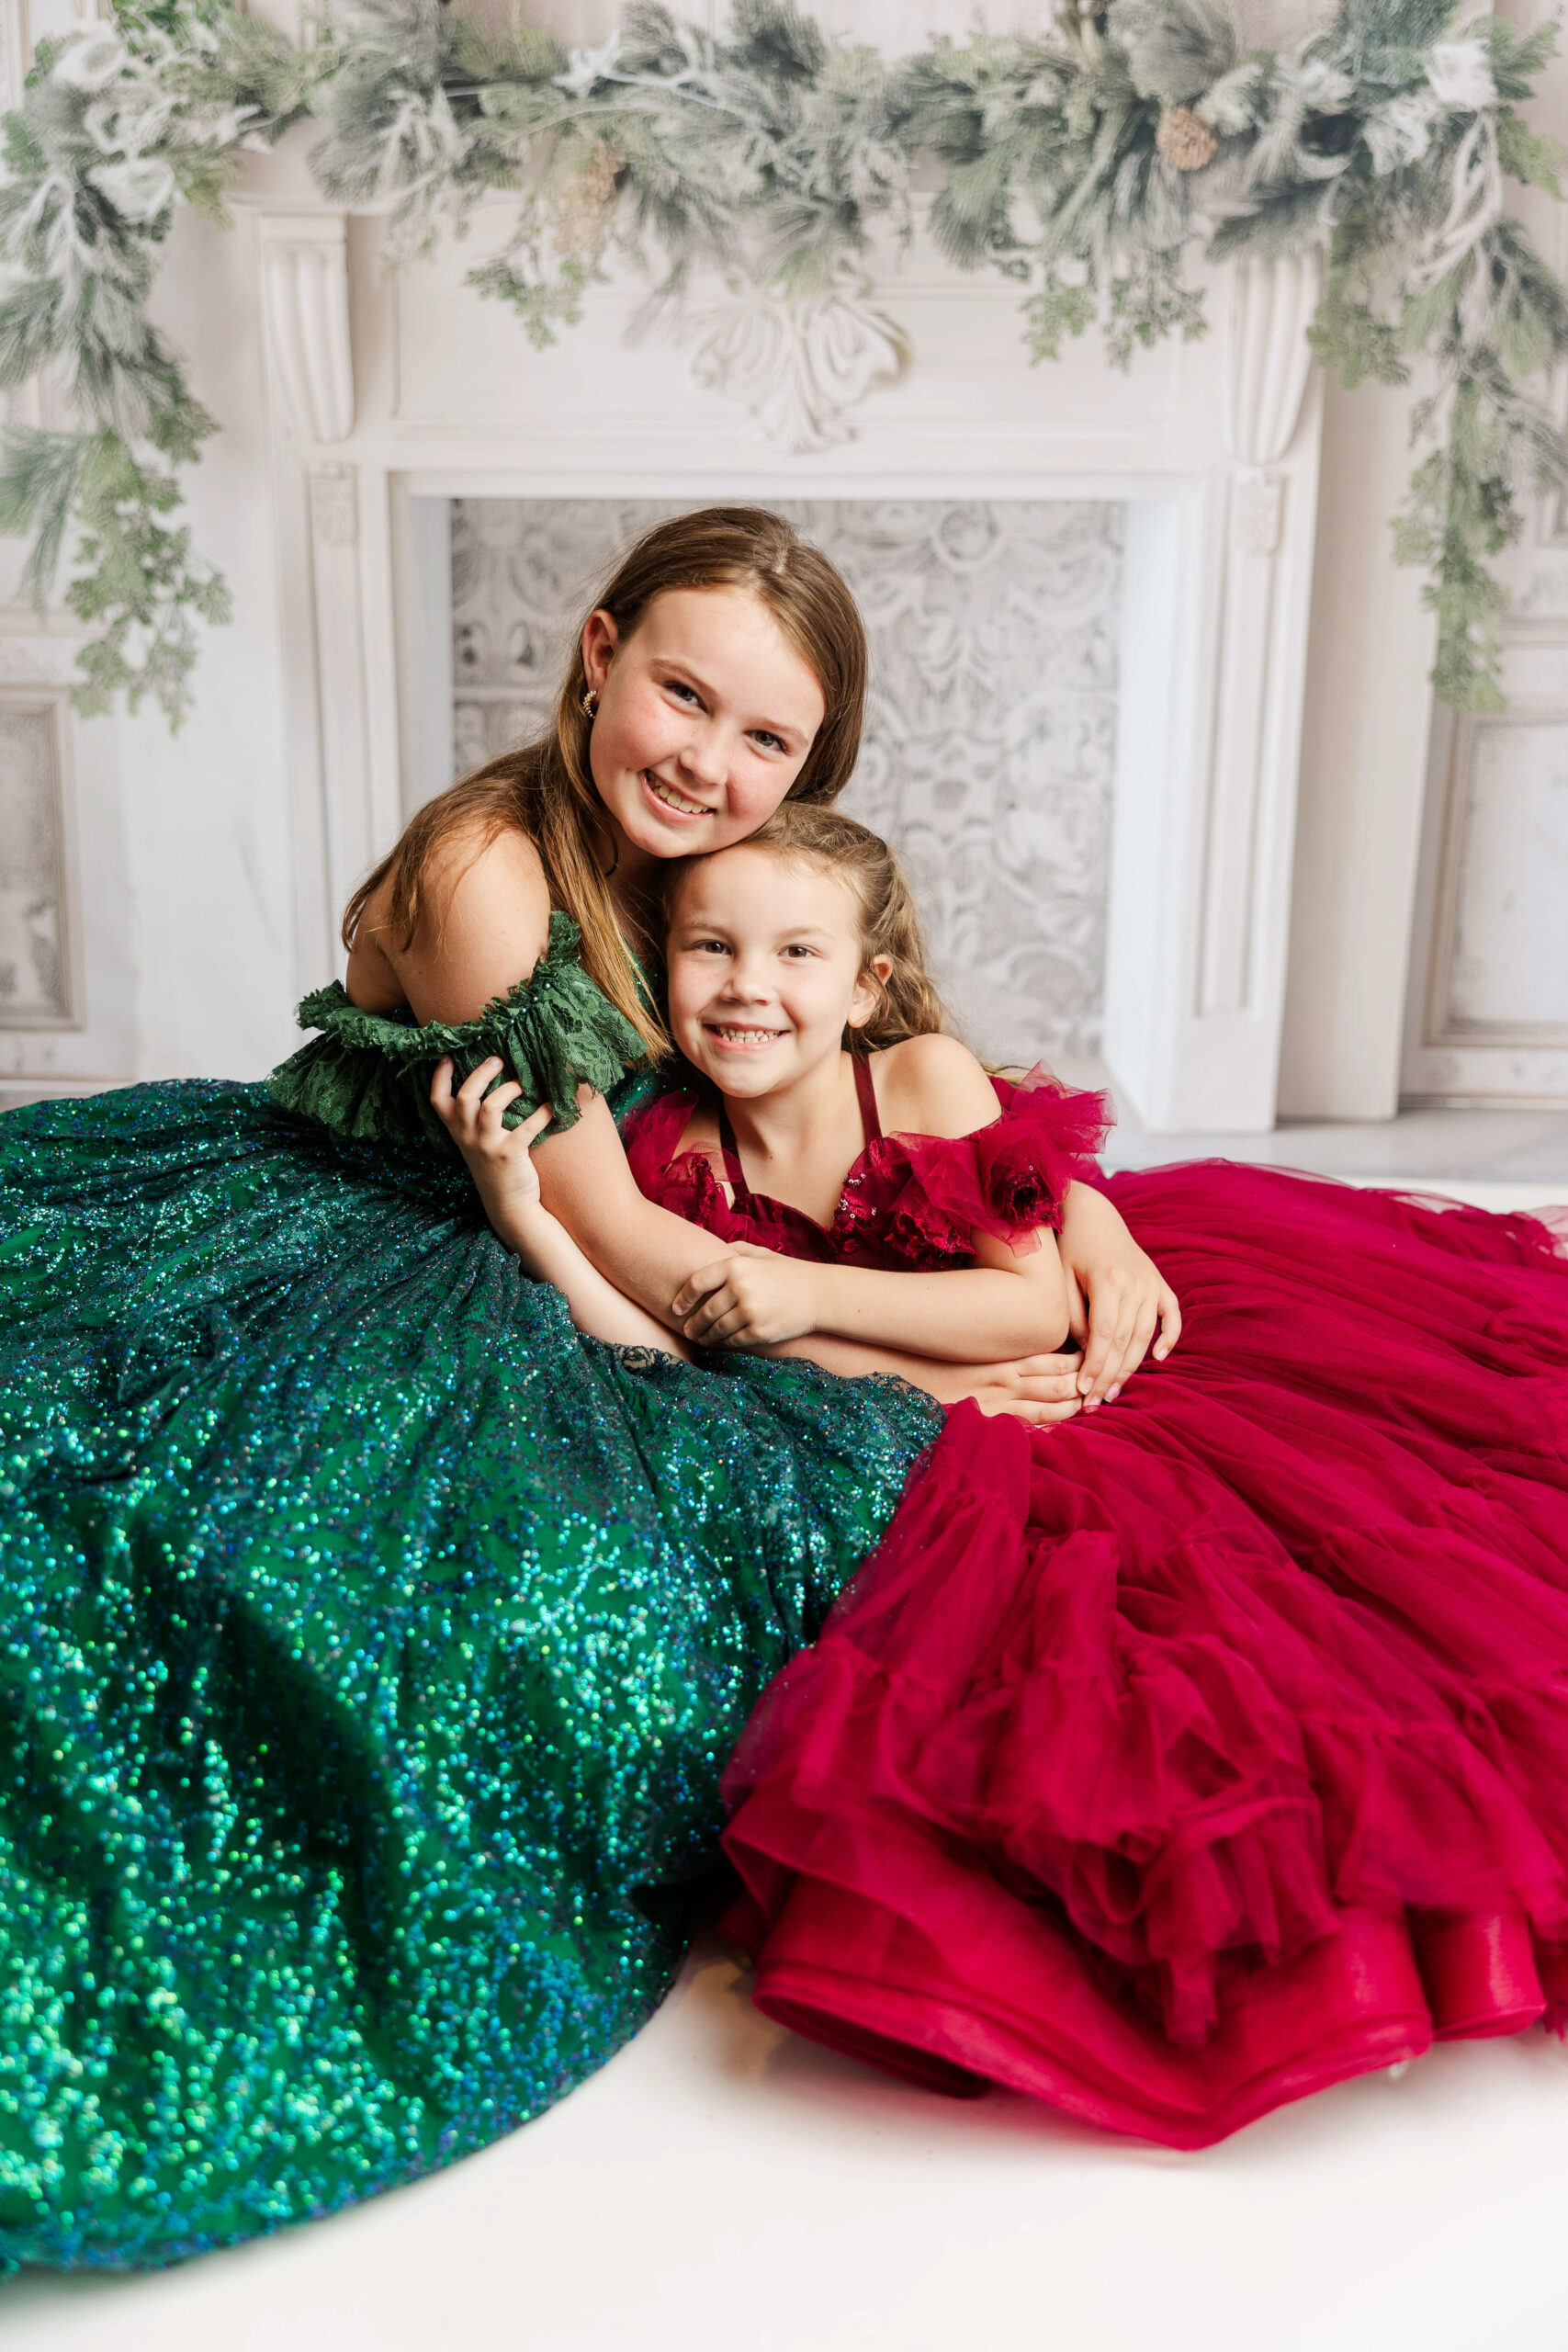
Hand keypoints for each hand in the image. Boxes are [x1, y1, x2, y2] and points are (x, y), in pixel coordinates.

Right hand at [430, 1055, 551, 1214]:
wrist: (508, 1204)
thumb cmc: (493, 1166)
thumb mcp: (474, 1143)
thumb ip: (473, 1118)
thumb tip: (490, 1081)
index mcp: (457, 1131)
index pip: (438, 1100)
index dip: (439, 1076)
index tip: (449, 1056)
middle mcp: (467, 1137)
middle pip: (464, 1096)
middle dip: (480, 1073)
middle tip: (497, 1061)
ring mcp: (487, 1146)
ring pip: (489, 1107)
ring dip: (508, 1090)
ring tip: (521, 1084)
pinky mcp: (509, 1155)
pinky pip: (527, 1127)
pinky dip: (542, 1114)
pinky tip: (551, 1107)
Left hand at [671, 1249, 820, 1347]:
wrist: (819, 1295)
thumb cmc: (789, 1273)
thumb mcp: (763, 1254)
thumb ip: (737, 1250)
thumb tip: (714, 1249)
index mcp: (737, 1266)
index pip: (697, 1282)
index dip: (683, 1297)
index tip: (677, 1308)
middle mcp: (740, 1288)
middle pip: (705, 1311)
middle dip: (693, 1323)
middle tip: (688, 1330)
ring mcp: (750, 1311)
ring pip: (716, 1329)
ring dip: (706, 1336)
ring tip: (701, 1338)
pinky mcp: (760, 1331)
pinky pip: (732, 1341)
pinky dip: (724, 1344)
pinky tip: (720, 1343)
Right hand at [949, 1351, 1085, 1427]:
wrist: (907, 1381)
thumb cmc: (941, 1360)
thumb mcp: (972, 1344)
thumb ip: (1004, 1345)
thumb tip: (1032, 1339)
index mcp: (1004, 1359)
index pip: (1053, 1361)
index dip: (1077, 1363)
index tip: (1089, 1360)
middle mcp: (1005, 1382)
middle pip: (1057, 1385)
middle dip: (1081, 1387)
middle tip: (1094, 1386)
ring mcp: (998, 1406)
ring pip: (1048, 1409)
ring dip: (1071, 1409)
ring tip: (1085, 1405)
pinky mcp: (989, 1424)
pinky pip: (1027, 1429)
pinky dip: (1047, 1429)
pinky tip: (1061, 1428)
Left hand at [1058, 1183, 1180, 1408]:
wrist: (1092, 1216)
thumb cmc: (1069, 1251)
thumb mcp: (1062, 1281)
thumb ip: (1074, 1319)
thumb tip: (1086, 1355)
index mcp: (1109, 1280)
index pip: (1104, 1335)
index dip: (1094, 1366)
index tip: (1082, 1391)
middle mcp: (1136, 1282)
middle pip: (1125, 1341)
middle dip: (1109, 1375)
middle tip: (1095, 1402)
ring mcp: (1152, 1282)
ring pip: (1145, 1334)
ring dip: (1132, 1366)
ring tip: (1114, 1391)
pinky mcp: (1159, 1283)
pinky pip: (1172, 1314)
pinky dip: (1169, 1336)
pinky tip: (1159, 1358)